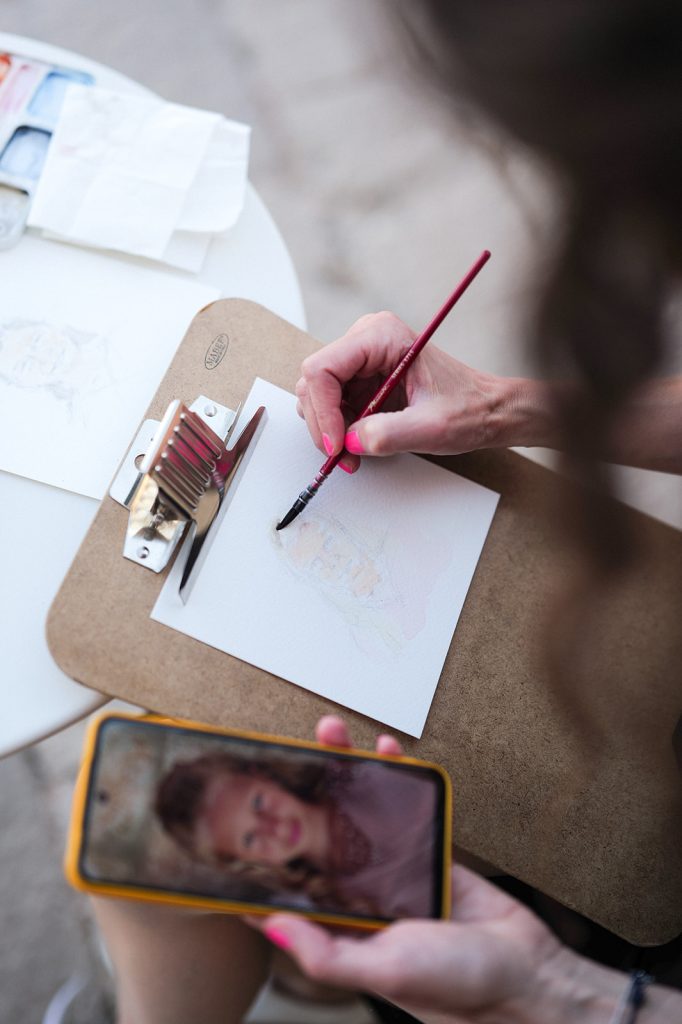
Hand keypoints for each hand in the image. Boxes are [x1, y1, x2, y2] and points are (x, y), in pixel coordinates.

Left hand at [247, 716, 570, 1023]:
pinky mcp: (426, 854)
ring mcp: (392, 872)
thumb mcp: (384, 970)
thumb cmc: (457, 987)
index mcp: (341, 929)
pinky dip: (397, 779)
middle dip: (304, 797)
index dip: (264, 855)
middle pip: (321, 838)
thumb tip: (273, 926)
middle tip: (290, 756)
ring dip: (347, 776)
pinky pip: (404, 809)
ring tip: (332, 738)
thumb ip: (328, 954)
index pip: (287, 889)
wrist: (527, 972)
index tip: (241, 815)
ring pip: (360, 816)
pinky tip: (387, 754)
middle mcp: (361, 898)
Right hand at [295, 312, 512, 471]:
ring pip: (318, 395)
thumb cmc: (469, 409)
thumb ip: (389, 434)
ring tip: (353, 452)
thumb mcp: (433, 427)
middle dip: (324, 424)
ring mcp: (362, 359)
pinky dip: (338, 429)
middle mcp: (367, 340)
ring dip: (329, 429)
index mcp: (382, 335)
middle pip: (314, 382)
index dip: (322, 410)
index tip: (336, 444)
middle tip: (341, 455)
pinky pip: (332, 404)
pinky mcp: (363, 379)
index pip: (322, 368)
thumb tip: (350, 442)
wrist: (488, 410)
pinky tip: (357, 444)